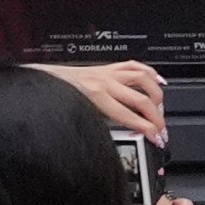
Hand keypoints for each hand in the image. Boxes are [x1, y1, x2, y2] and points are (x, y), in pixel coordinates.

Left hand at [41, 60, 167, 140]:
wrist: (41, 80)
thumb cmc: (55, 97)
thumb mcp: (79, 117)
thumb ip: (104, 123)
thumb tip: (126, 133)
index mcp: (96, 96)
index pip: (130, 116)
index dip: (148, 129)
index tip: (157, 139)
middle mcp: (104, 82)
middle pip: (142, 99)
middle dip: (157, 117)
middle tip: (162, 129)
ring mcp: (107, 72)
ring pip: (143, 78)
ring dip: (157, 94)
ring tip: (159, 107)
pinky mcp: (107, 67)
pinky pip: (134, 65)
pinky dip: (150, 73)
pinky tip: (157, 81)